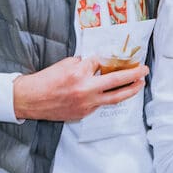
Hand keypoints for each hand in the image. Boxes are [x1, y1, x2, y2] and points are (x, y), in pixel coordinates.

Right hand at [12, 56, 147, 121]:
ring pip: (114, 98)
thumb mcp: (66, 64)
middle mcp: (85, 89)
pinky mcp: (83, 113)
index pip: (101, 63)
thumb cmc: (45, 80)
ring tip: (140, 84)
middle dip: (134, 75)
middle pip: (117, 81)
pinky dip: (107, 98)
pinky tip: (113, 93)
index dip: (106, 60)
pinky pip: (100, 104)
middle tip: (144, 70)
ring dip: (130, 90)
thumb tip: (99, 64)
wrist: (29, 99)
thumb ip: (85, 64)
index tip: (115, 58)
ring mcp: (85, 104)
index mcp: (79, 73)